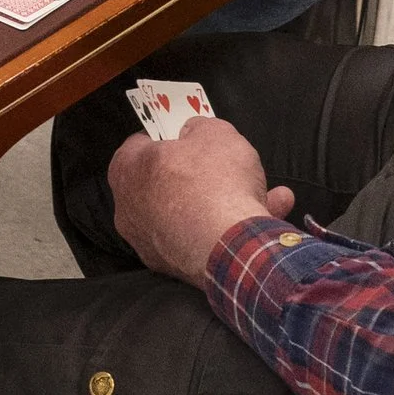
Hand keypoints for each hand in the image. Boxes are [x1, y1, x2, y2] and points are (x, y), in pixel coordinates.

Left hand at [108, 118, 296, 285]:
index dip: (168, 137)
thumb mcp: (215, 133)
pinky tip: (265, 216)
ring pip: (191, 214)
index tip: (190, 137)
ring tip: (264, 192)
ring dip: (227, 202)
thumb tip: (194, 133)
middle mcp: (130, 210)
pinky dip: (230, 228)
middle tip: (227, 166)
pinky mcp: (175, 266)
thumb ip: (200, 128)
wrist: (231, 249)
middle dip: (203, 175)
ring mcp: (150, 242)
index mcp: (128, 171)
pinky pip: (203, 238)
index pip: (139, 146)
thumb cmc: (214, 183)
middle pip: (167, 183)